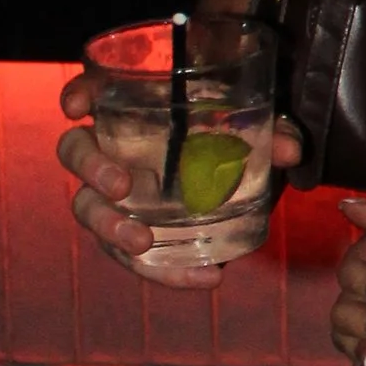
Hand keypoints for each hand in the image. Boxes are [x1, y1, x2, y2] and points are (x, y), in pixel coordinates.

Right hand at [57, 66, 302, 268]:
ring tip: (142, 243)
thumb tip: (289, 151)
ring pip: (88, 208)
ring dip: (109, 227)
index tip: (76, 106)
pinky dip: (167, 270)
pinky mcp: (137, 233)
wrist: (250, 178)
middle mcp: (114, 147)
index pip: (92, 90)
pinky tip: (207, 275)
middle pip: (75, 150)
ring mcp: (117, 194)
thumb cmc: (239, 136)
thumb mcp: (259, 130)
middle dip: (91, 169)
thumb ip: (276, 132)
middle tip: (121, 187)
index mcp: (135, 108)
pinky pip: (135, 256)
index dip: (77, 94)